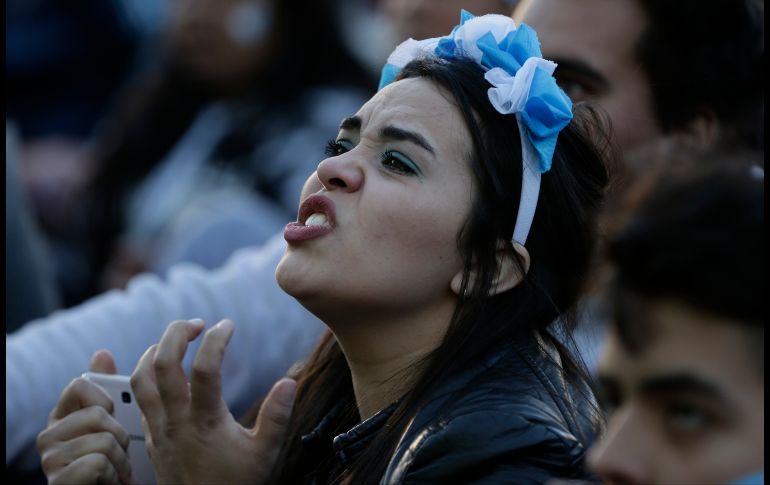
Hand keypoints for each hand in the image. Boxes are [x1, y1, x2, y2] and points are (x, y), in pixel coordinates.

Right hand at [37, 350, 133, 484]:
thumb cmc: (111, 462)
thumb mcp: (112, 424)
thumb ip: (106, 391)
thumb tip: (102, 353)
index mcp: (61, 418)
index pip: (79, 386)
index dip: (104, 400)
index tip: (110, 418)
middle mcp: (48, 436)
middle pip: (99, 415)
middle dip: (122, 437)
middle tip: (120, 455)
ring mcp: (50, 460)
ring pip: (104, 441)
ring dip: (121, 461)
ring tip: (116, 472)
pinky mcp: (59, 481)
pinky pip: (98, 463)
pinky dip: (112, 476)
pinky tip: (106, 483)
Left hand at [130, 319, 296, 484]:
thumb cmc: (236, 484)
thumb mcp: (264, 454)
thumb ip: (277, 417)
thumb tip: (289, 382)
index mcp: (206, 422)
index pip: (206, 368)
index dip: (217, 339)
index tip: (228, 325)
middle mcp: (177, 422)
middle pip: (162, 365)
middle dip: (177, 333)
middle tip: (197, 324)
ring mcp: (160, 430)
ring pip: (141, 380)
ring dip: (155, 351)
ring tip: (175, 341)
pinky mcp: (151, 438)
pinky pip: (137, 399)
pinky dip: (144, 375)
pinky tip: (161, 369)